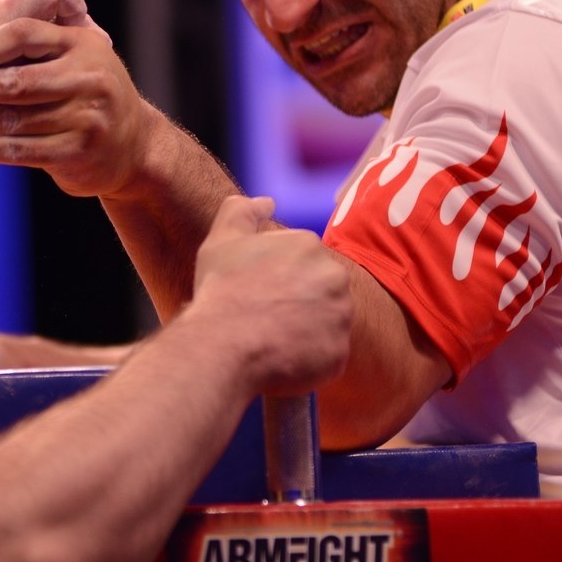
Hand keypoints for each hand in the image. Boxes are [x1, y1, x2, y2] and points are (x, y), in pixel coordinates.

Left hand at [0, 9, 163, 197]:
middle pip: (16, 81)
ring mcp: (87, 117)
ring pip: (14, 119)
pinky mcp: (79, 151)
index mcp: (83, 44)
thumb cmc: (88, 96)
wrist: (133, 146)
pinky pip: (21, 150)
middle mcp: (89, 77)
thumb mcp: (80, 58)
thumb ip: (44, 45)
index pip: (28, 32)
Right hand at [189, 196, 351, 396]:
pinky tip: (282, 360)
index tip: (257, 294)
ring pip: (327, 323)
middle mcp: (335, 276)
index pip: (301, 264)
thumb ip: (242, 211)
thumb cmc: (220, 291)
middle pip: (320, 291)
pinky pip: (328, 356)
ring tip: (273, 340)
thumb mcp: (221, 240)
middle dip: (299, 304)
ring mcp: (341, 316)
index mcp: (309, 246)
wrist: (223, 344)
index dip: (277, 280)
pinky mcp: (340, 353)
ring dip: (307, 331)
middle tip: (266, 318)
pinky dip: (309, 360)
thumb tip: (267, 202)